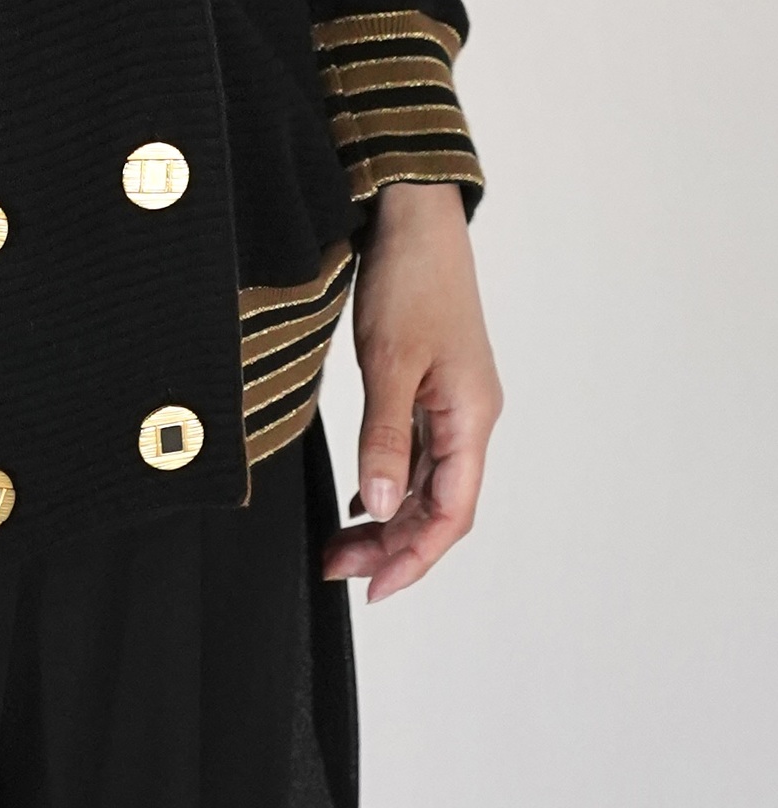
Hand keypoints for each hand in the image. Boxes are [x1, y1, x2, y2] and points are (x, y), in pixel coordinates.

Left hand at [325, 181, 502, 601]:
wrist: (415, 218)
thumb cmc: (411, 280)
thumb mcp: (389, 361)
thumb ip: (385, 435)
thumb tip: (382, 504)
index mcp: (471, 416)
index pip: (451, 511)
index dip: (415, 557)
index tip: (372, 588)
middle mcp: (470, 417)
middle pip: (440, 506)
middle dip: (392, 546)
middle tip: (335, 569)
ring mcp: (453, 403)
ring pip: (428, 483)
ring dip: (389, 519)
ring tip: (338, 546)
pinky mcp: (433, 388)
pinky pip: (418, 454)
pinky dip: (390, 483)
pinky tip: (362, 499)